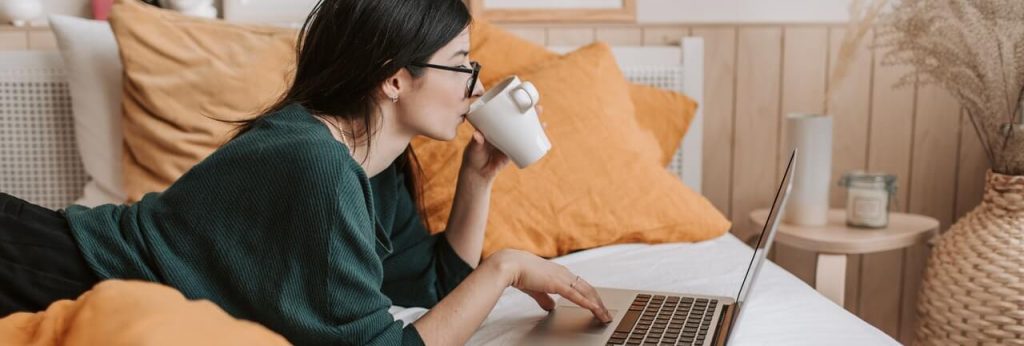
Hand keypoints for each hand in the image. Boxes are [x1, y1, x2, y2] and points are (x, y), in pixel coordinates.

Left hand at [460, 106, 544, 181]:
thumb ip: (476, 142)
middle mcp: (504, 131)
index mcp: (494, 126)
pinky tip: (542, 137)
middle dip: (530, 114)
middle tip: (538, 109)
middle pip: (519, 119)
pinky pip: (526, 144)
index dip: (515, 105)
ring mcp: (510, 141)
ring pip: (524, 130)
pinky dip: (534, 141)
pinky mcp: (514, 152)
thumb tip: (478, 135)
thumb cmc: (473, 156)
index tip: (523, 98)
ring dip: (535, 126)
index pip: (506, 112)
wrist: (478, 173)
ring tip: (543, 123)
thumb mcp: (473, 148)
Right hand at [487, 249, 612, 322]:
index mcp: (560, 273)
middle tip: (606, 315)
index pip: (581, 286)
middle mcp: (565, 273)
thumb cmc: (520, 273)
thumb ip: (545, 298)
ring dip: (597, 305)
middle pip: (588, 289)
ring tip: (604, 317)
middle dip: (599, 303)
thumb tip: (551, 307)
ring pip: (586, 292)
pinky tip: (595, 310)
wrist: (510, 264)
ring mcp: (562, 277)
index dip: (591, 297)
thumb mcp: (536, 288)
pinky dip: (587, 303)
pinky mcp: (558, 283)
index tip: (598, 307)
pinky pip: (576, 295)